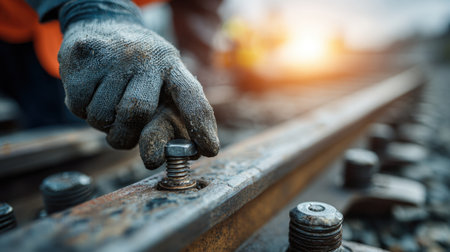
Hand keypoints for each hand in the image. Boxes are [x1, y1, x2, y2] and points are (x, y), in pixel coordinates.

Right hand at [58, 18, 218, 168]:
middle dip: (127, 136)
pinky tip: (90, 92)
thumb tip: (160, 155)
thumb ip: (168, 115)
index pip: (192, 96)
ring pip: (102, 116)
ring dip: (103, 124)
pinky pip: (79, 107)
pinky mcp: (83, 54)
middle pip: (136, 112)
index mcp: (172, 65)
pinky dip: (82, 111)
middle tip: (123, 137)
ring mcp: (113, 53)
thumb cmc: (137, 67)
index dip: (201, 125)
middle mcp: (146, 56)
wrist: (102, 23)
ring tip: (107, 103)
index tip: (209, 150)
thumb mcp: (160, 80)